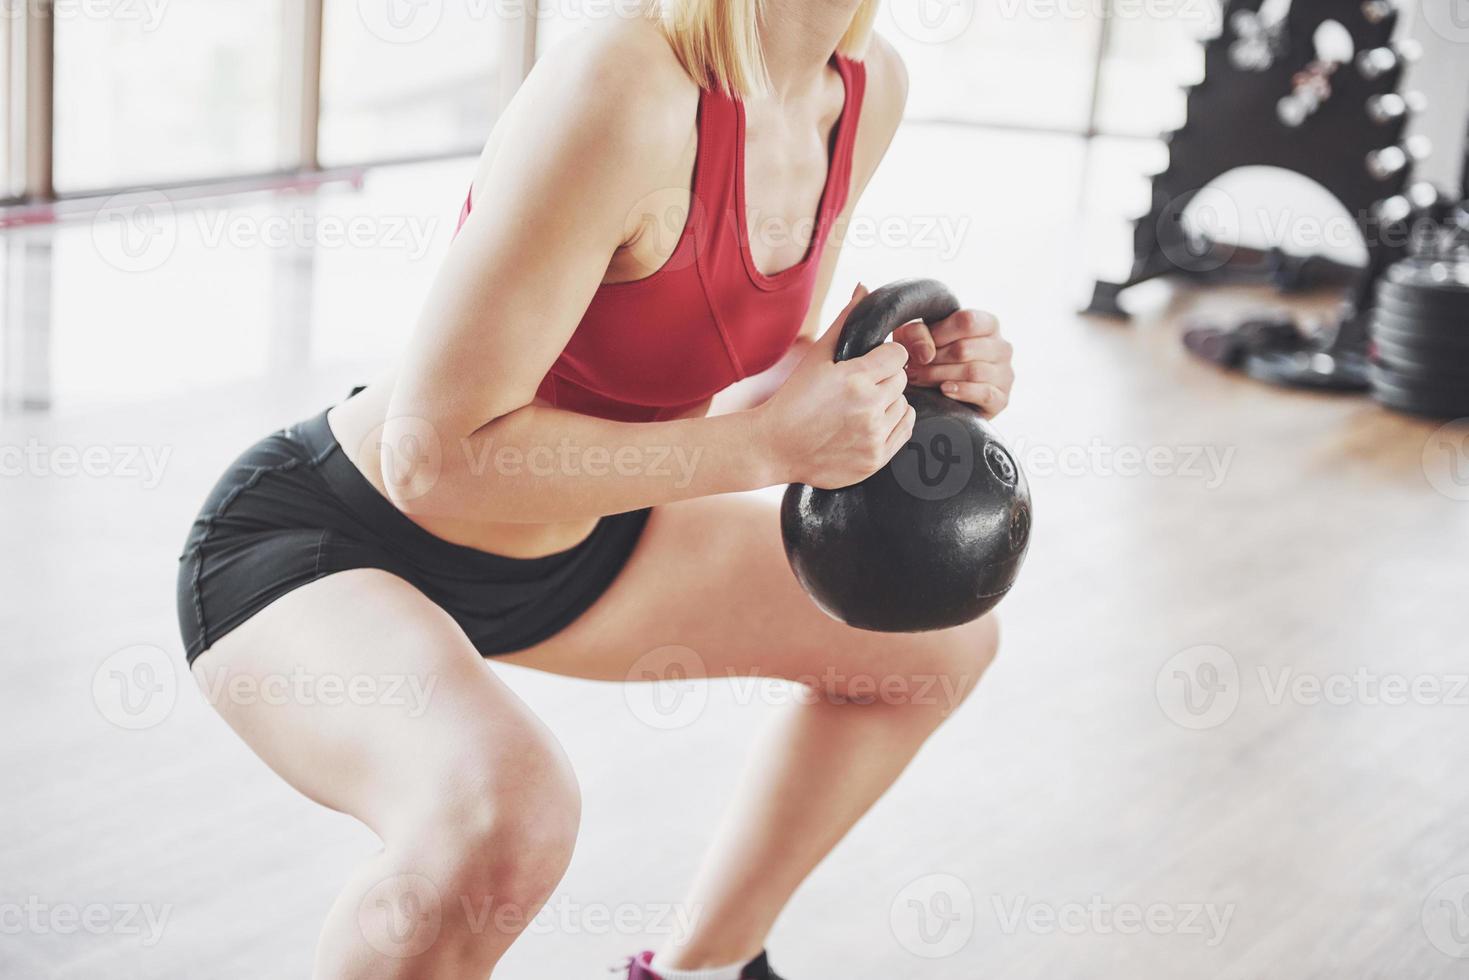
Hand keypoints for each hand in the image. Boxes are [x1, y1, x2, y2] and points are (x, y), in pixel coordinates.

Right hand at [755, 284, 915, 488]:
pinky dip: (892, 422)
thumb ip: (845, 321)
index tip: (870, 363)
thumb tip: (865, 287)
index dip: (884, 356)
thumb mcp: (816, 356)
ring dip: (889, 402)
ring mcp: (873, 436)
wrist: (775, 447)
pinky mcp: (876, 459)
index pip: (897, 354)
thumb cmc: (794, 399)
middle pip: (901, 379)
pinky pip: (905, 429)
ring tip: (861, 406)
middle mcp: (868, 407)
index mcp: (855, 378)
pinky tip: (870, 421)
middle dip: (884, 378)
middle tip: (860, 386)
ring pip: (904, 405)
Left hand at [894, 308, 1013, 416]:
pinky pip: (985, 393)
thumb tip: (926, 352)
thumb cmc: (931, 358)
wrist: (939, 397)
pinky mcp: (1001, 399)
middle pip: (965, 349)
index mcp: (988, 324)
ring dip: (939, 376)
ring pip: (972, 371)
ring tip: (920, 379)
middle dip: (933, 359)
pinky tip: (944, 390)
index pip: (967, 321)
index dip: (939, 334)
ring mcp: (1005, 374)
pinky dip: (961, 391)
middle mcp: (1002, 347)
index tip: (920, 346)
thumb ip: (917, 334)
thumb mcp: (918, 339)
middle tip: (912, 367)